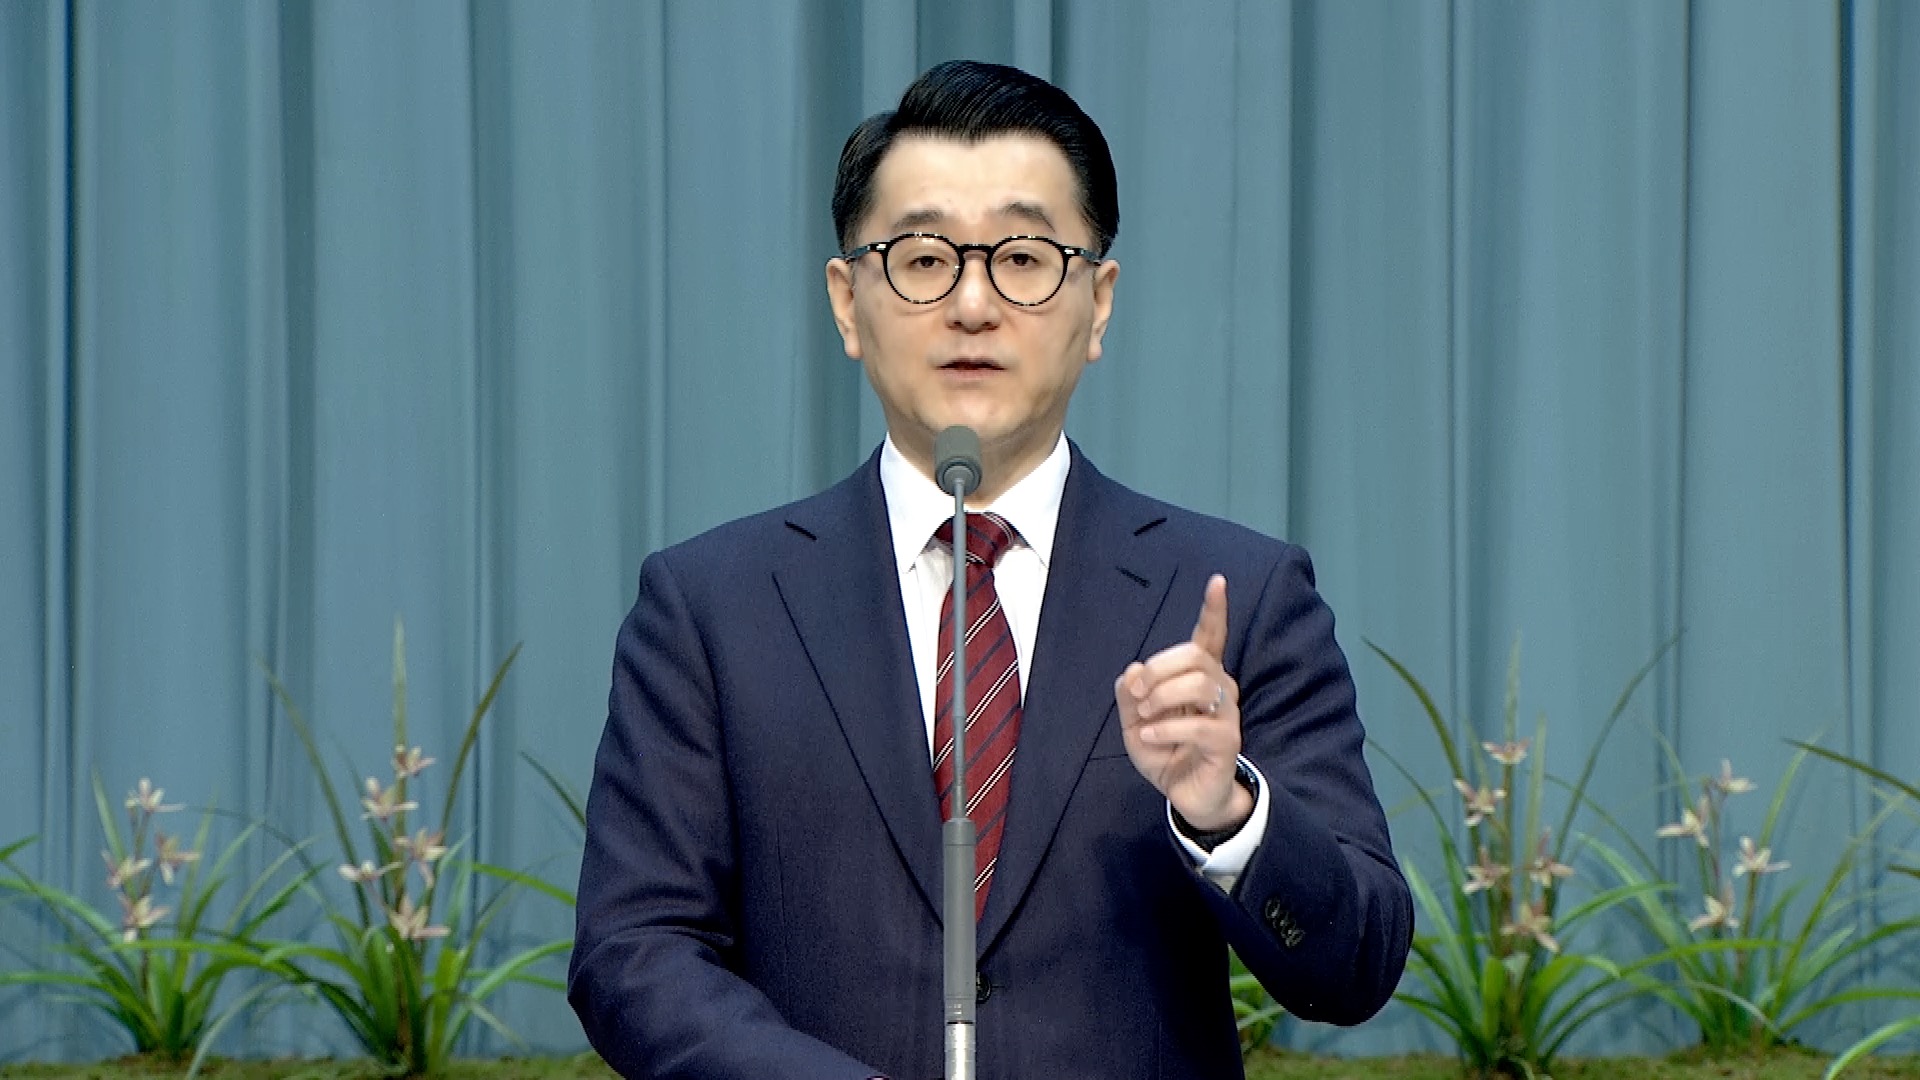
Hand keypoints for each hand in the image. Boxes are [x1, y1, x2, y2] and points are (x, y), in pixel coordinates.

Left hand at [1114, 574, 1249, 831]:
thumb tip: (1133, 670)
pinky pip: (1199, 725)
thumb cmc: (1166, 752)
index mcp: (1197, 677)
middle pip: (1193, 655)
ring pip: (1199, 683)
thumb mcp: (1135, 722)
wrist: (1187, 796)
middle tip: (1140, 696)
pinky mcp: (1227, 741)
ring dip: (1162, 697)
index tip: (1218, 581)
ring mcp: (1226, 714)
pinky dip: (1166, 728)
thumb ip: (1130, 695)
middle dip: (1157, 668)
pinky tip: (1151, 736)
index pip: (1210, 636)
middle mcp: (1219, 688)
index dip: (1214, 609)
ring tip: (1146, 718)